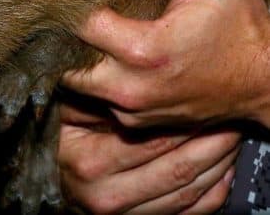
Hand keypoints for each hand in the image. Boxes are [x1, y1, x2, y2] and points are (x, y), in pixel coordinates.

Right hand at [59, 102, 239, 213]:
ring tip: (230, 140)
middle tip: (229, 120)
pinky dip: (209, 195)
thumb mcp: (67, 113)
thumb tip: (134, 84)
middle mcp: (107, 195)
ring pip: (185, 196)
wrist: (51, 177)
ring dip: (215, 167)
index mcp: (91, 163)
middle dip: (210, 145)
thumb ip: (96, 101)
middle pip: (175, 170)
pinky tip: (222, 173)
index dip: (182, 122)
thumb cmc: (58, 139)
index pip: (151, 141)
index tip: (203, 102)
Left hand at [63, 0, 269, 128]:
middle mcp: (131, 86)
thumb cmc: (245, 25)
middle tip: (55, 12)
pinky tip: (97, 57)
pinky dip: (91, 80)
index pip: (80, 24)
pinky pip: (96, 101)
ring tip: (68, 33)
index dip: (66, 3)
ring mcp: (132, 110)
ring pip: (76, 88)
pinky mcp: (136, 122)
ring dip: (69, 61)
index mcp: (146, 48)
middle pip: (65, 64)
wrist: (268, 82)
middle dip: (58, 39)